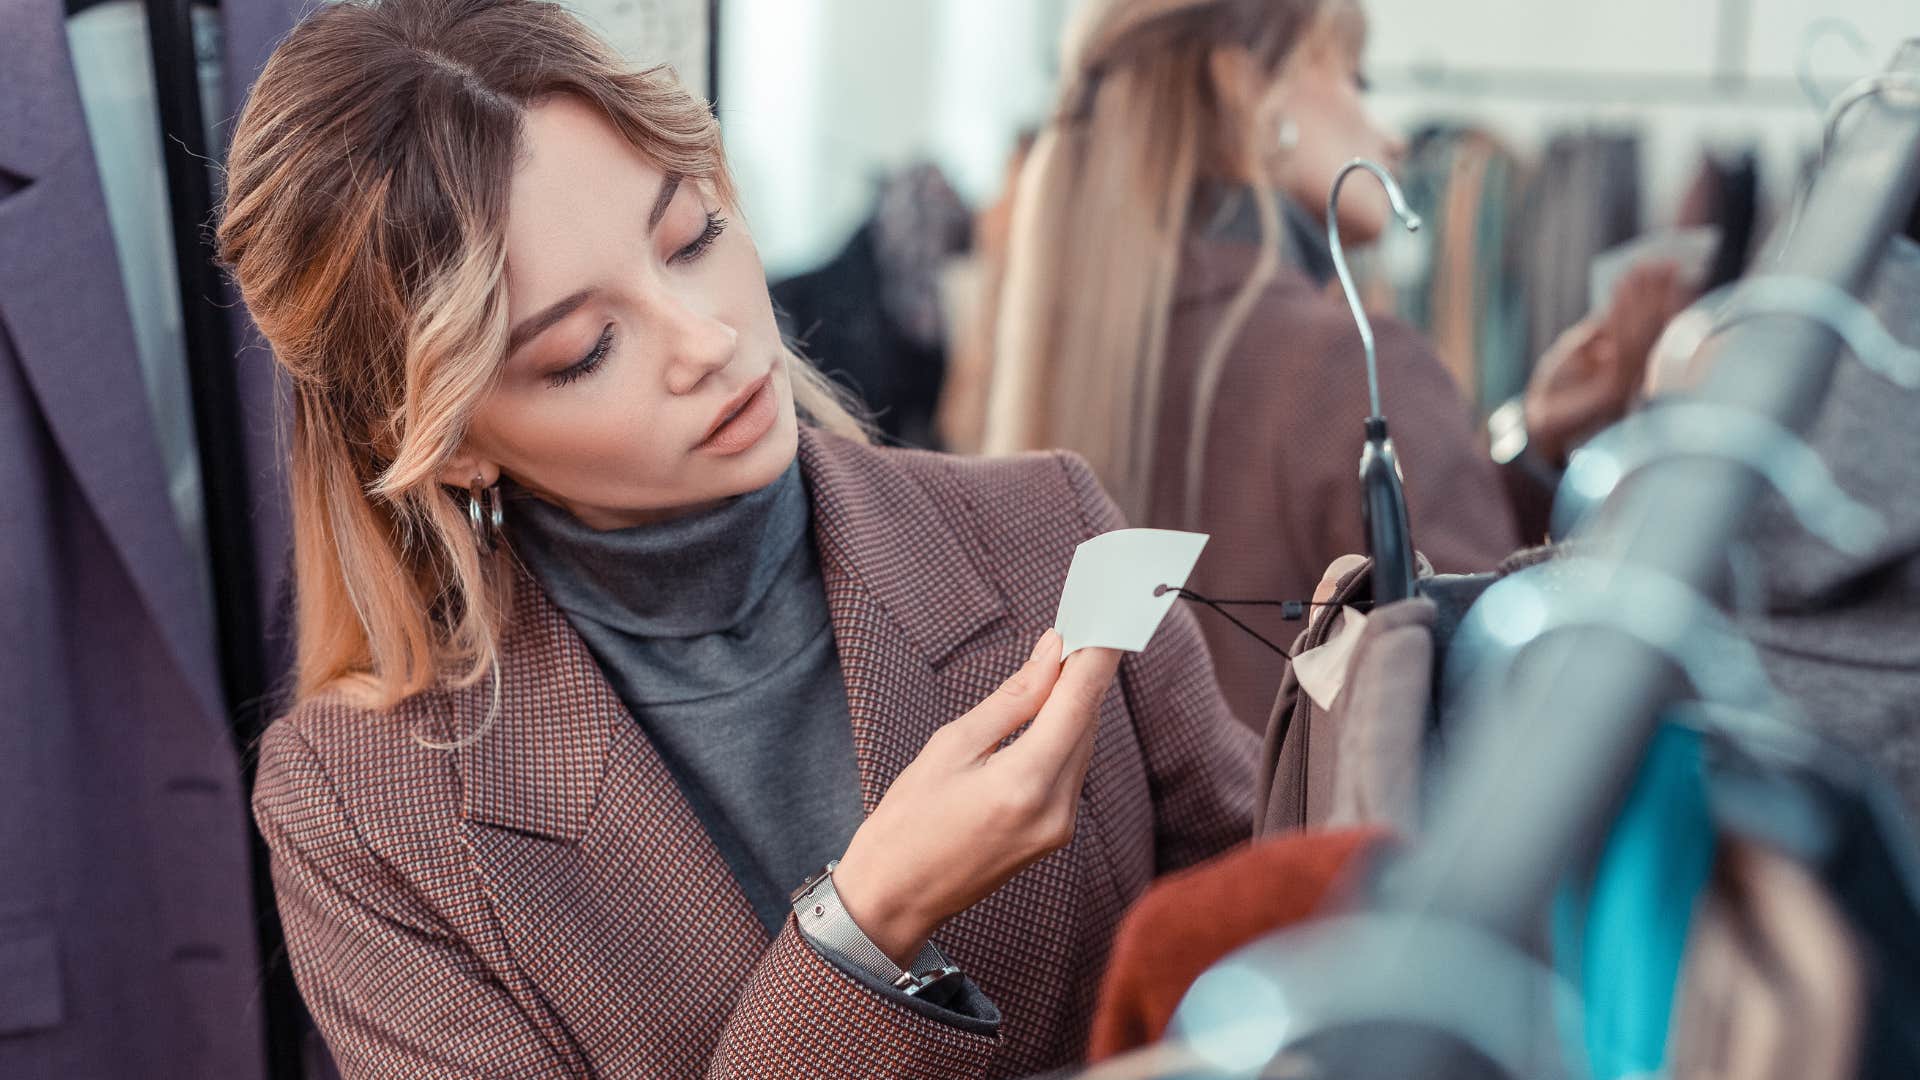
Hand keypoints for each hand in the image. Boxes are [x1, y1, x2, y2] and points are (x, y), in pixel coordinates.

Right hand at [831, 630, 1122, 965]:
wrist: (895, 898)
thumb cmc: (907, 820)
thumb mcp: (951, 746)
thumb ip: (1012, 699)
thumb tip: (1052, 653)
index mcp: (1024, 783)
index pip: (1079, 703)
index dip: (1096, 656)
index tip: (1105, 617)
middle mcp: (1055, 809)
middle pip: (1086, 723)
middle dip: (1085, 675)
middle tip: (1078, 628)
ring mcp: (1060, 828)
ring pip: (1082, 746)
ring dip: (1075, 704)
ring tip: (1060, 662)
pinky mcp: (1055, 836)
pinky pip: (1071, 771)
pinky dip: (1064, 737)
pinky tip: (1048, 713)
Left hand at [1523, 261, 1691, 464]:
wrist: (1536, 421)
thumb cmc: (1557, 385)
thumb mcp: (1578, 348)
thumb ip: (1601, 329)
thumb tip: (1623, 300)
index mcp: (1631, 363)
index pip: (1653, 326)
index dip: (1660, 296)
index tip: (1663, 264)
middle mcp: (1637, 373)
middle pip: (1654, 327)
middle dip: (1657, 292)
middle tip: (1662, 261)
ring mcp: (1629, 384)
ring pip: (1643, 334)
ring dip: (1646, 299)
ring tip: (1645, 270)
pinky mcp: (1615, 393)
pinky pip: (1625, 349)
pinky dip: (1625, 318)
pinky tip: (1624, 294)